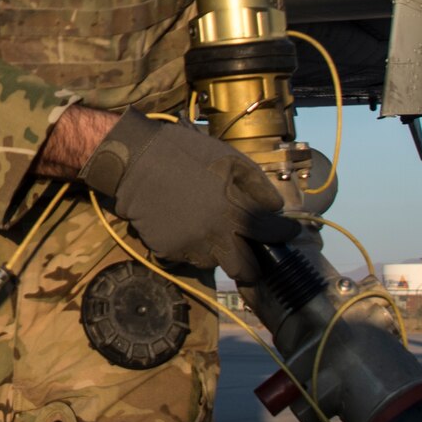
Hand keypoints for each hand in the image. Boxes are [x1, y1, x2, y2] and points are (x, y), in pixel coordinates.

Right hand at [81, 112, 297, 281]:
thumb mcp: (228, 158)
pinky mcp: (167, 251)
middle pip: (246, 269)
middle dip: (252, 264)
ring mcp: (190, 246)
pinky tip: (182, 224)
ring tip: (207, 228)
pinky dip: (188, 246)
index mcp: (234, 210)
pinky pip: (185, 257)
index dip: (284, 233)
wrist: (134, 159)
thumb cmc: (184, 152)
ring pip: (214, 263)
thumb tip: (274, 209)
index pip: (272, 233)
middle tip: (249, 251)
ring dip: (216, 251)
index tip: (288, 231)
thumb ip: (256, 185)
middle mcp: (216, 235)